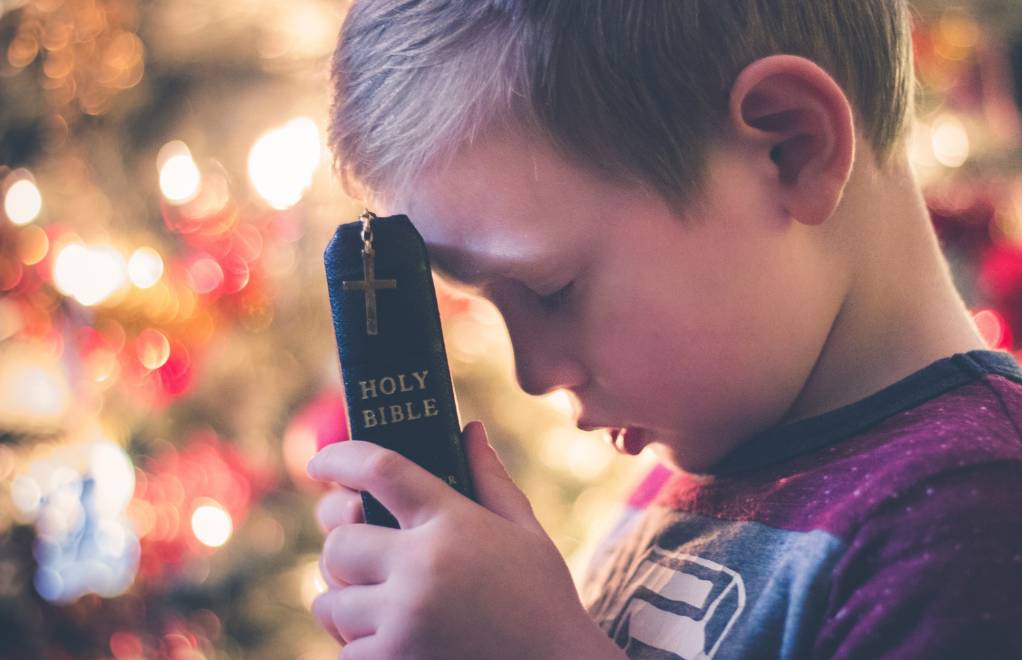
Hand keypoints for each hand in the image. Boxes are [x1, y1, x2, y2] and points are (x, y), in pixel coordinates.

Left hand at [307, 421, 625, 659]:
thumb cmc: (544, 601)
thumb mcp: (526, 532)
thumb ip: (490, 479)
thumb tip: (468, 430)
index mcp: (453, 523)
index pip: (381, 470)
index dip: (341, 458)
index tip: (320, 464)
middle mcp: (421, 567)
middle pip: (339, 543)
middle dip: (346, 551)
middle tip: (364, 560)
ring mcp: (403, 622)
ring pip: (330, 603)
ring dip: (347, 604)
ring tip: (379, 608)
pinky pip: (344, 653)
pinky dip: (359, 649)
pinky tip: (393, 644)